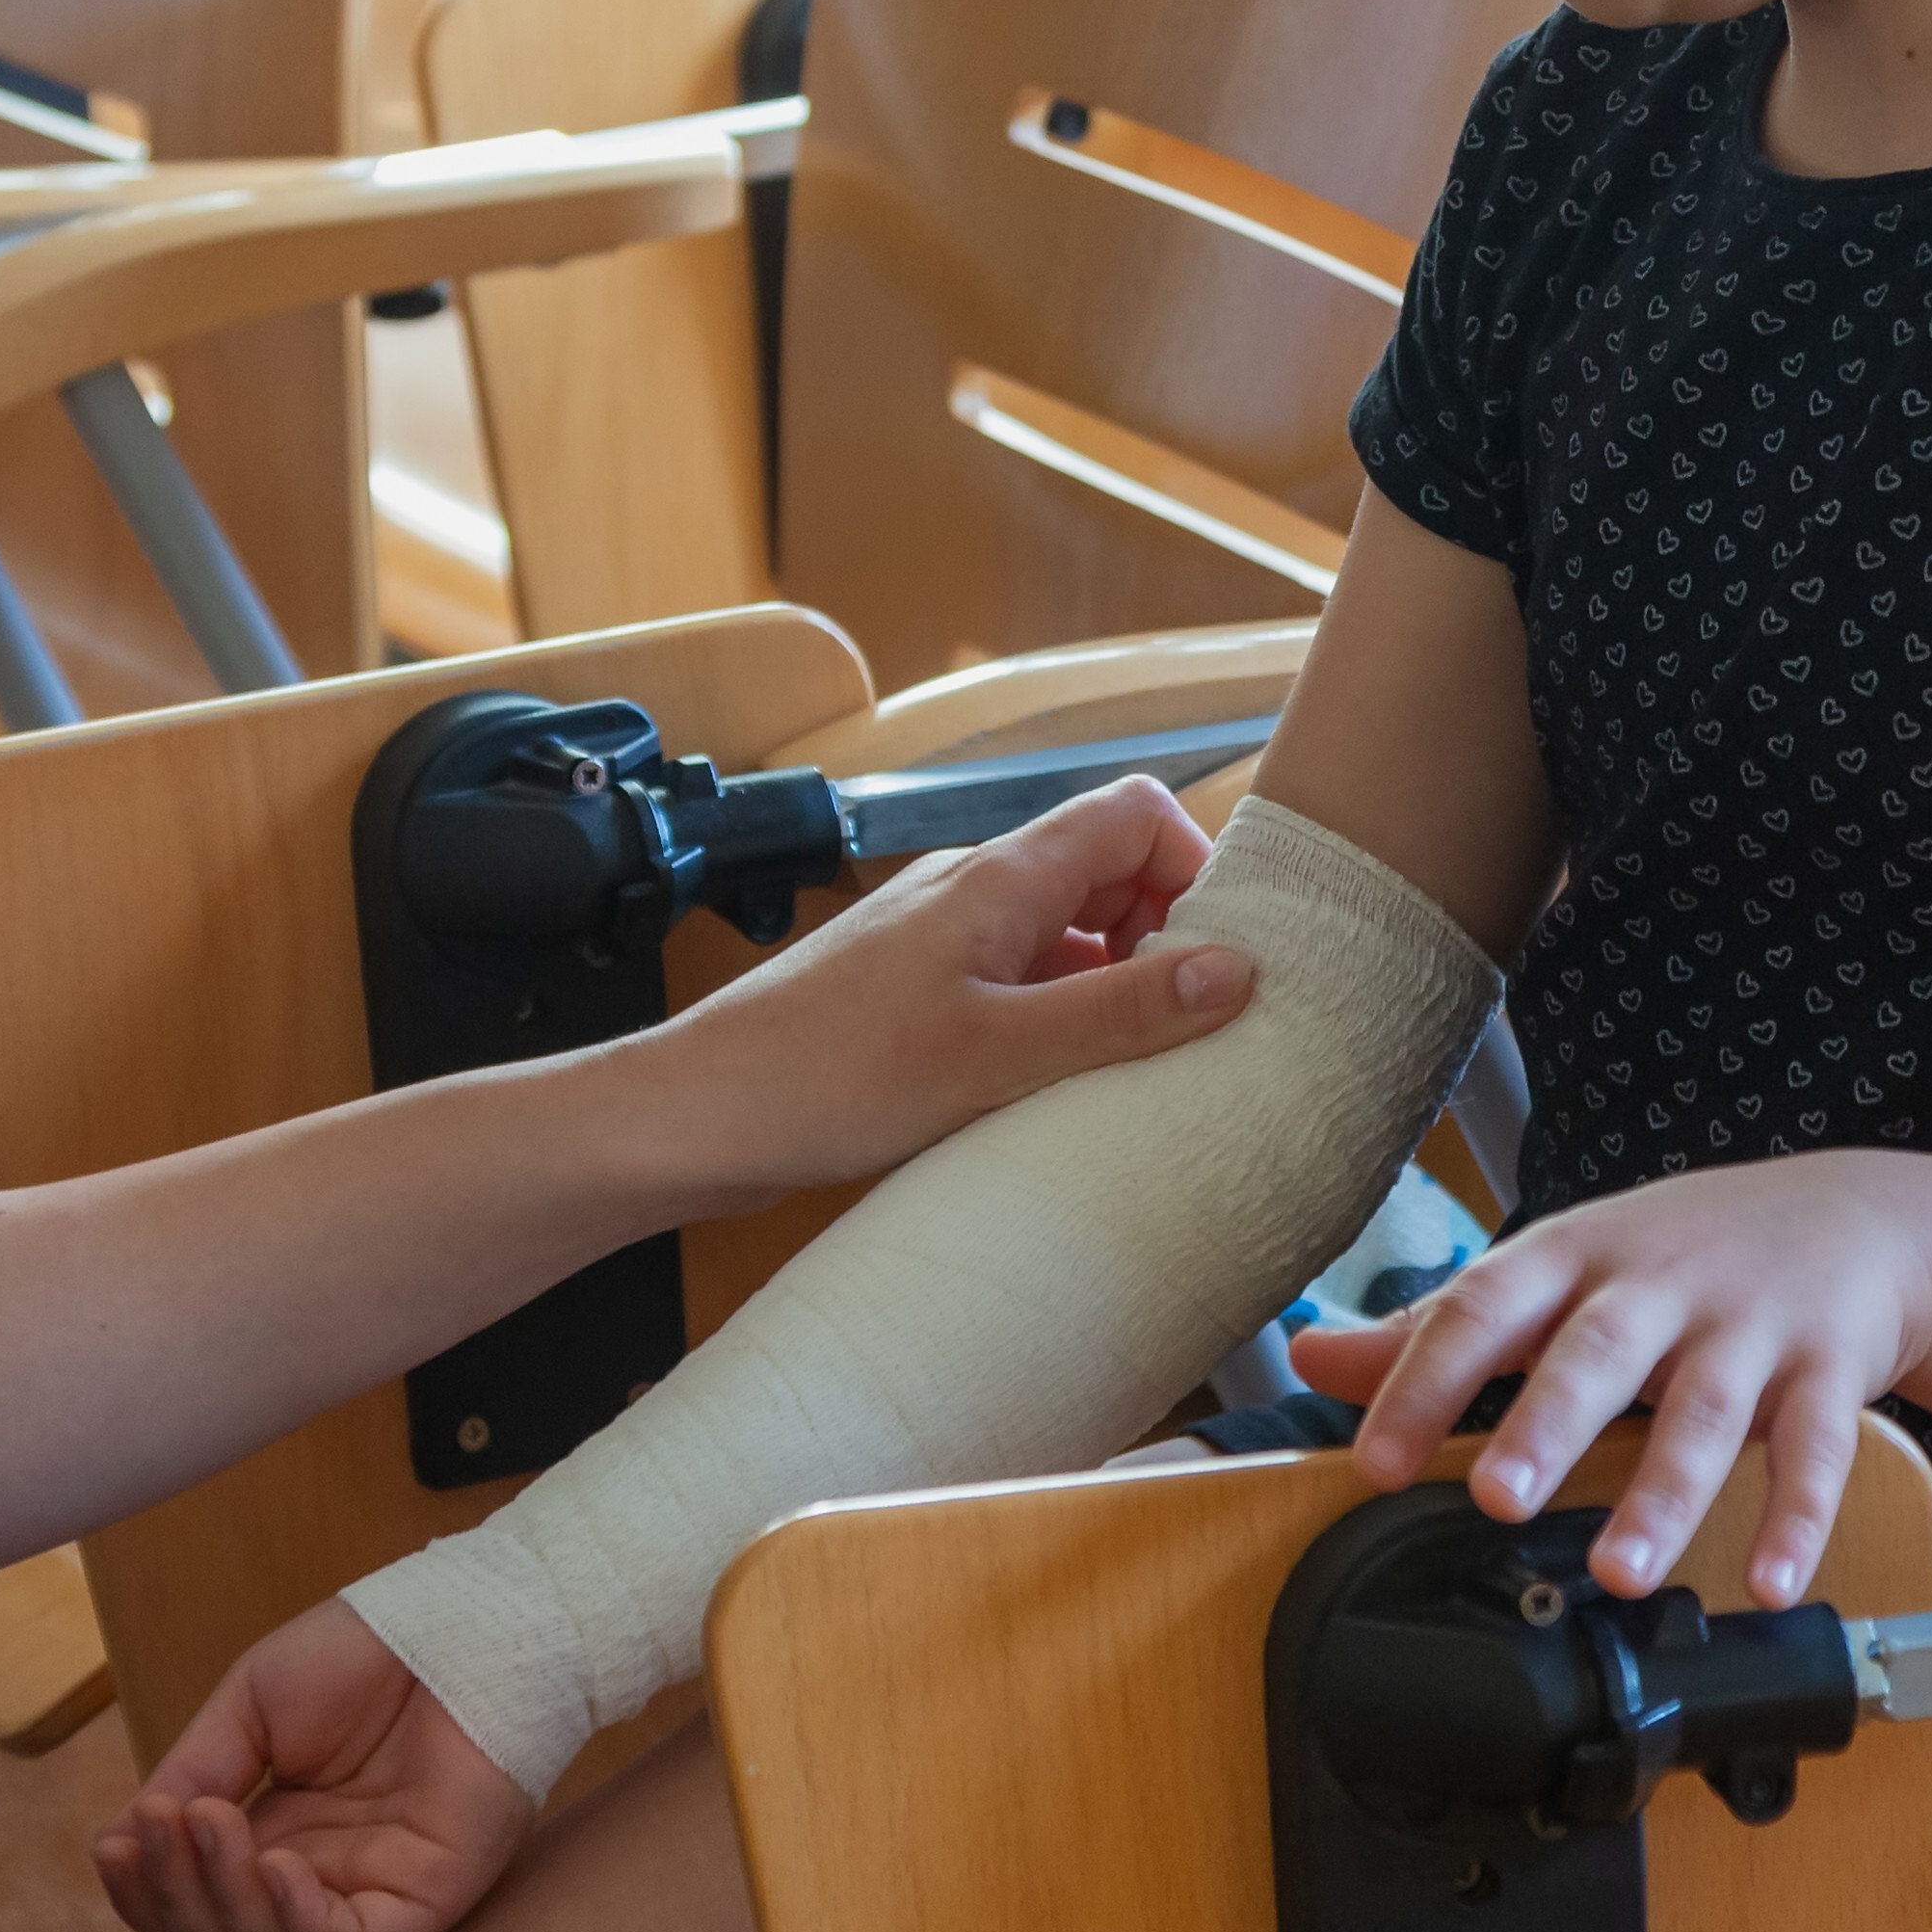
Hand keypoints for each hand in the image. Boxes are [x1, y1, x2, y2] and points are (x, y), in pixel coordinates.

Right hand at [92, 1597, 533, 1931]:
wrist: (457, 1621)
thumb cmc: (365, 1653)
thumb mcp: (249, 1711)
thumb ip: (195, 1775)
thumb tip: (123, 1841)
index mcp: (278, 1836)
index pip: (196, 1901)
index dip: (146, 1890)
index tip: (110, 1845)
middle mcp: (321, 1878)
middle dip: (173, 1894)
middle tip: (153, 1828)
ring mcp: (373, 1894)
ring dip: (223, 1897)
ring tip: (207, 1823)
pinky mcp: (426, 1900)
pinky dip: (300, 1921)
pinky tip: (273, 1865)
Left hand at [644, 776, 1249, 1195]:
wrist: (692, 1119)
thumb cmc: (826, 1078)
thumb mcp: (996, 1054)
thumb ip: (1119, 1011)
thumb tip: (1238, 969)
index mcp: (998, 880)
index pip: (1131, 812)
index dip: (1193, 867)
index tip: (1217, 961)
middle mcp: (972, 895)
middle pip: (1107, 873)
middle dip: (1165, 936)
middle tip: (1184, 1030)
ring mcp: (941, 947)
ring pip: (1064, 937)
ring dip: (1111, 991)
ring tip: (1134, 1073)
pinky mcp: (915, 1001)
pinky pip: (1018, 989)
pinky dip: (1056, 1026)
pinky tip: (1058, 1096)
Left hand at [1287, 1155, 1931, 1607]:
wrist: (1855, 1214)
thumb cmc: (1679, 1253)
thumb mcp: (1559, 1270)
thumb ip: (1442, 1325)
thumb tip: (1310, 1357)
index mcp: (1574, 1258)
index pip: (1484, 1309)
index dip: (1425, 1381)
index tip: (1375, 1461)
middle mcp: (1658, 1286)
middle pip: (1596, 1355)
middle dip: (1547, 1427)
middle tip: (1498, 1500)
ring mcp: (1749, 1327)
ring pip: (1705, 1413)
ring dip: (1663, 1495)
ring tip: (1620, 1575)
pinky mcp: (1829, 1370)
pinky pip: (1817, 1451)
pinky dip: (1798, 1521)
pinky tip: (1770, 1587)